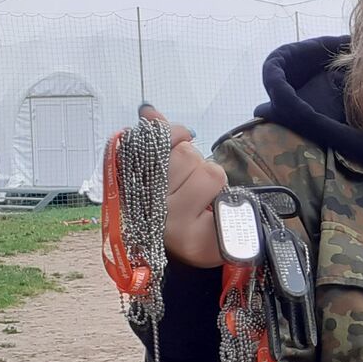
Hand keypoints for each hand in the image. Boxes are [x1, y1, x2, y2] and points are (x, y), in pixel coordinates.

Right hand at [138, 106, 227, 268]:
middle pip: (186, 155)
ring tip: (206, 202)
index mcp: (135, 188)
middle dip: (198, 165)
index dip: (173, 134)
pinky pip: (224, 196)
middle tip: (195, 188)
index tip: (184, 137)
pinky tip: (216, 214)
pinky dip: (227, 200)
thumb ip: (161, 140)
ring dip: (215, 183)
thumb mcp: (171, 174)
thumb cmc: (187, 208)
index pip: (153, 143)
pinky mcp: (197, 240)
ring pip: (208, 172)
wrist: (205, 251)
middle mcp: (146, 209)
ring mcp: (170, 227)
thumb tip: (148, 109)